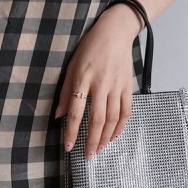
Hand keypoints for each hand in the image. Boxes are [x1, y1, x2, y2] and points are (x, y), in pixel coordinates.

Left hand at [55, 3, 141, 158]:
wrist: (115, 32)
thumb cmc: (90, 47)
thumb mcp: (72, 66)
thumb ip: (66, 91)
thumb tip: (59, 115)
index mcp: (83, 79)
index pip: (77, 112)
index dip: (72, 132)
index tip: (69, 147)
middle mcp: (101, 84)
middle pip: (97, 119)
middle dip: (92, 141)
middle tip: (88, 155)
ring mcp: (117, 86)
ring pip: (113, 118)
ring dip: (106, 137)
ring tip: (100, 149)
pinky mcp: (128, 86)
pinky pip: (127, 110)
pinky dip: (121, 126)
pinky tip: (115, 136)